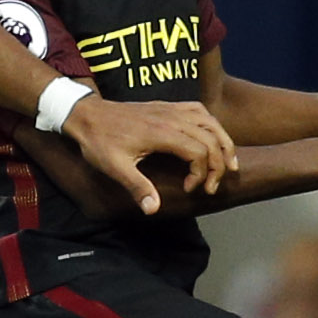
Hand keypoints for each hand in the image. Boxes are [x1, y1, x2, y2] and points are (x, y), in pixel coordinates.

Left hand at [63, 95, 235, 214]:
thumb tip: (154, 210)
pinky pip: (199, 111)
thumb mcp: (114, 168)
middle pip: (211, 138)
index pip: (199, 152)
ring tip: (230, 164)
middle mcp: (172, 118)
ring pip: (211, 122)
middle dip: (219, 165)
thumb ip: (137, 187)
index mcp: (162, 134)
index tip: (189, 189)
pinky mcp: (168, 107)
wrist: (87, 115)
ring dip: (224, 143)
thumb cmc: (99, 142)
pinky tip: (212, 138)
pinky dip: (212, 125)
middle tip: (212, 187)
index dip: (202, 174)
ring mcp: (171, 110)